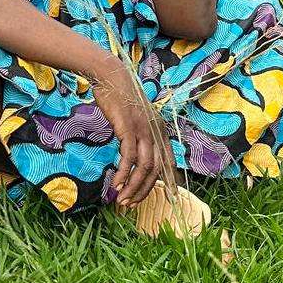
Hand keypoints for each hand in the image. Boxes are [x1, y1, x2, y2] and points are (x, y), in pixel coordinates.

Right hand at [86, 53, 171, 208]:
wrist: (112, 77)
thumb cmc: (121, 98)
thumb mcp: (137, 118)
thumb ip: (141, 135)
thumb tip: (137, 153)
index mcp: (160, 130)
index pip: (169, 162)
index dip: (170, 181)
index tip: (170, 198)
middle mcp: (156, 132)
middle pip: (156, 170)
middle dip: (145, 190)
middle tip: (132, 204)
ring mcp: (143, 130)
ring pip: (144, 167)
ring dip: (134, 187)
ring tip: (123, 199)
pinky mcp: (128, 129)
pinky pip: (128, 158)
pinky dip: (124, 174)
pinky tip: (116, 184)